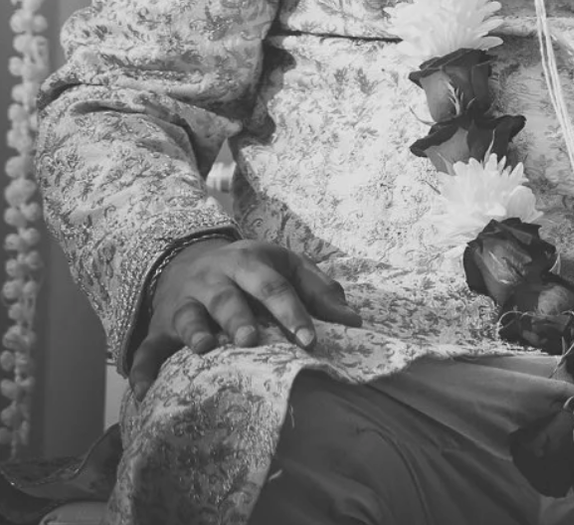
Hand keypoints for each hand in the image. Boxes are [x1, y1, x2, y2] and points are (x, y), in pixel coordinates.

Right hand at [132, 239, 360, 394]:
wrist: (189, 259)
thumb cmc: (253, 270)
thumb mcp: (287, 267)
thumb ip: (320, 292)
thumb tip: (354, 322)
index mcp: (249, 263)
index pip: (274, 286)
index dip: (293, 312)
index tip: (311, 339)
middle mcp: (213, 281)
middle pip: (226, 299)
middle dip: (238, 318)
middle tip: (251, 339)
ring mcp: (183, 304)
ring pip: (187, 318)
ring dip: (194, 334)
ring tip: (205, 350)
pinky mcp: (159, 327)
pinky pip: (146, 348)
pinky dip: (142, 370)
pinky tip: (144, 392)